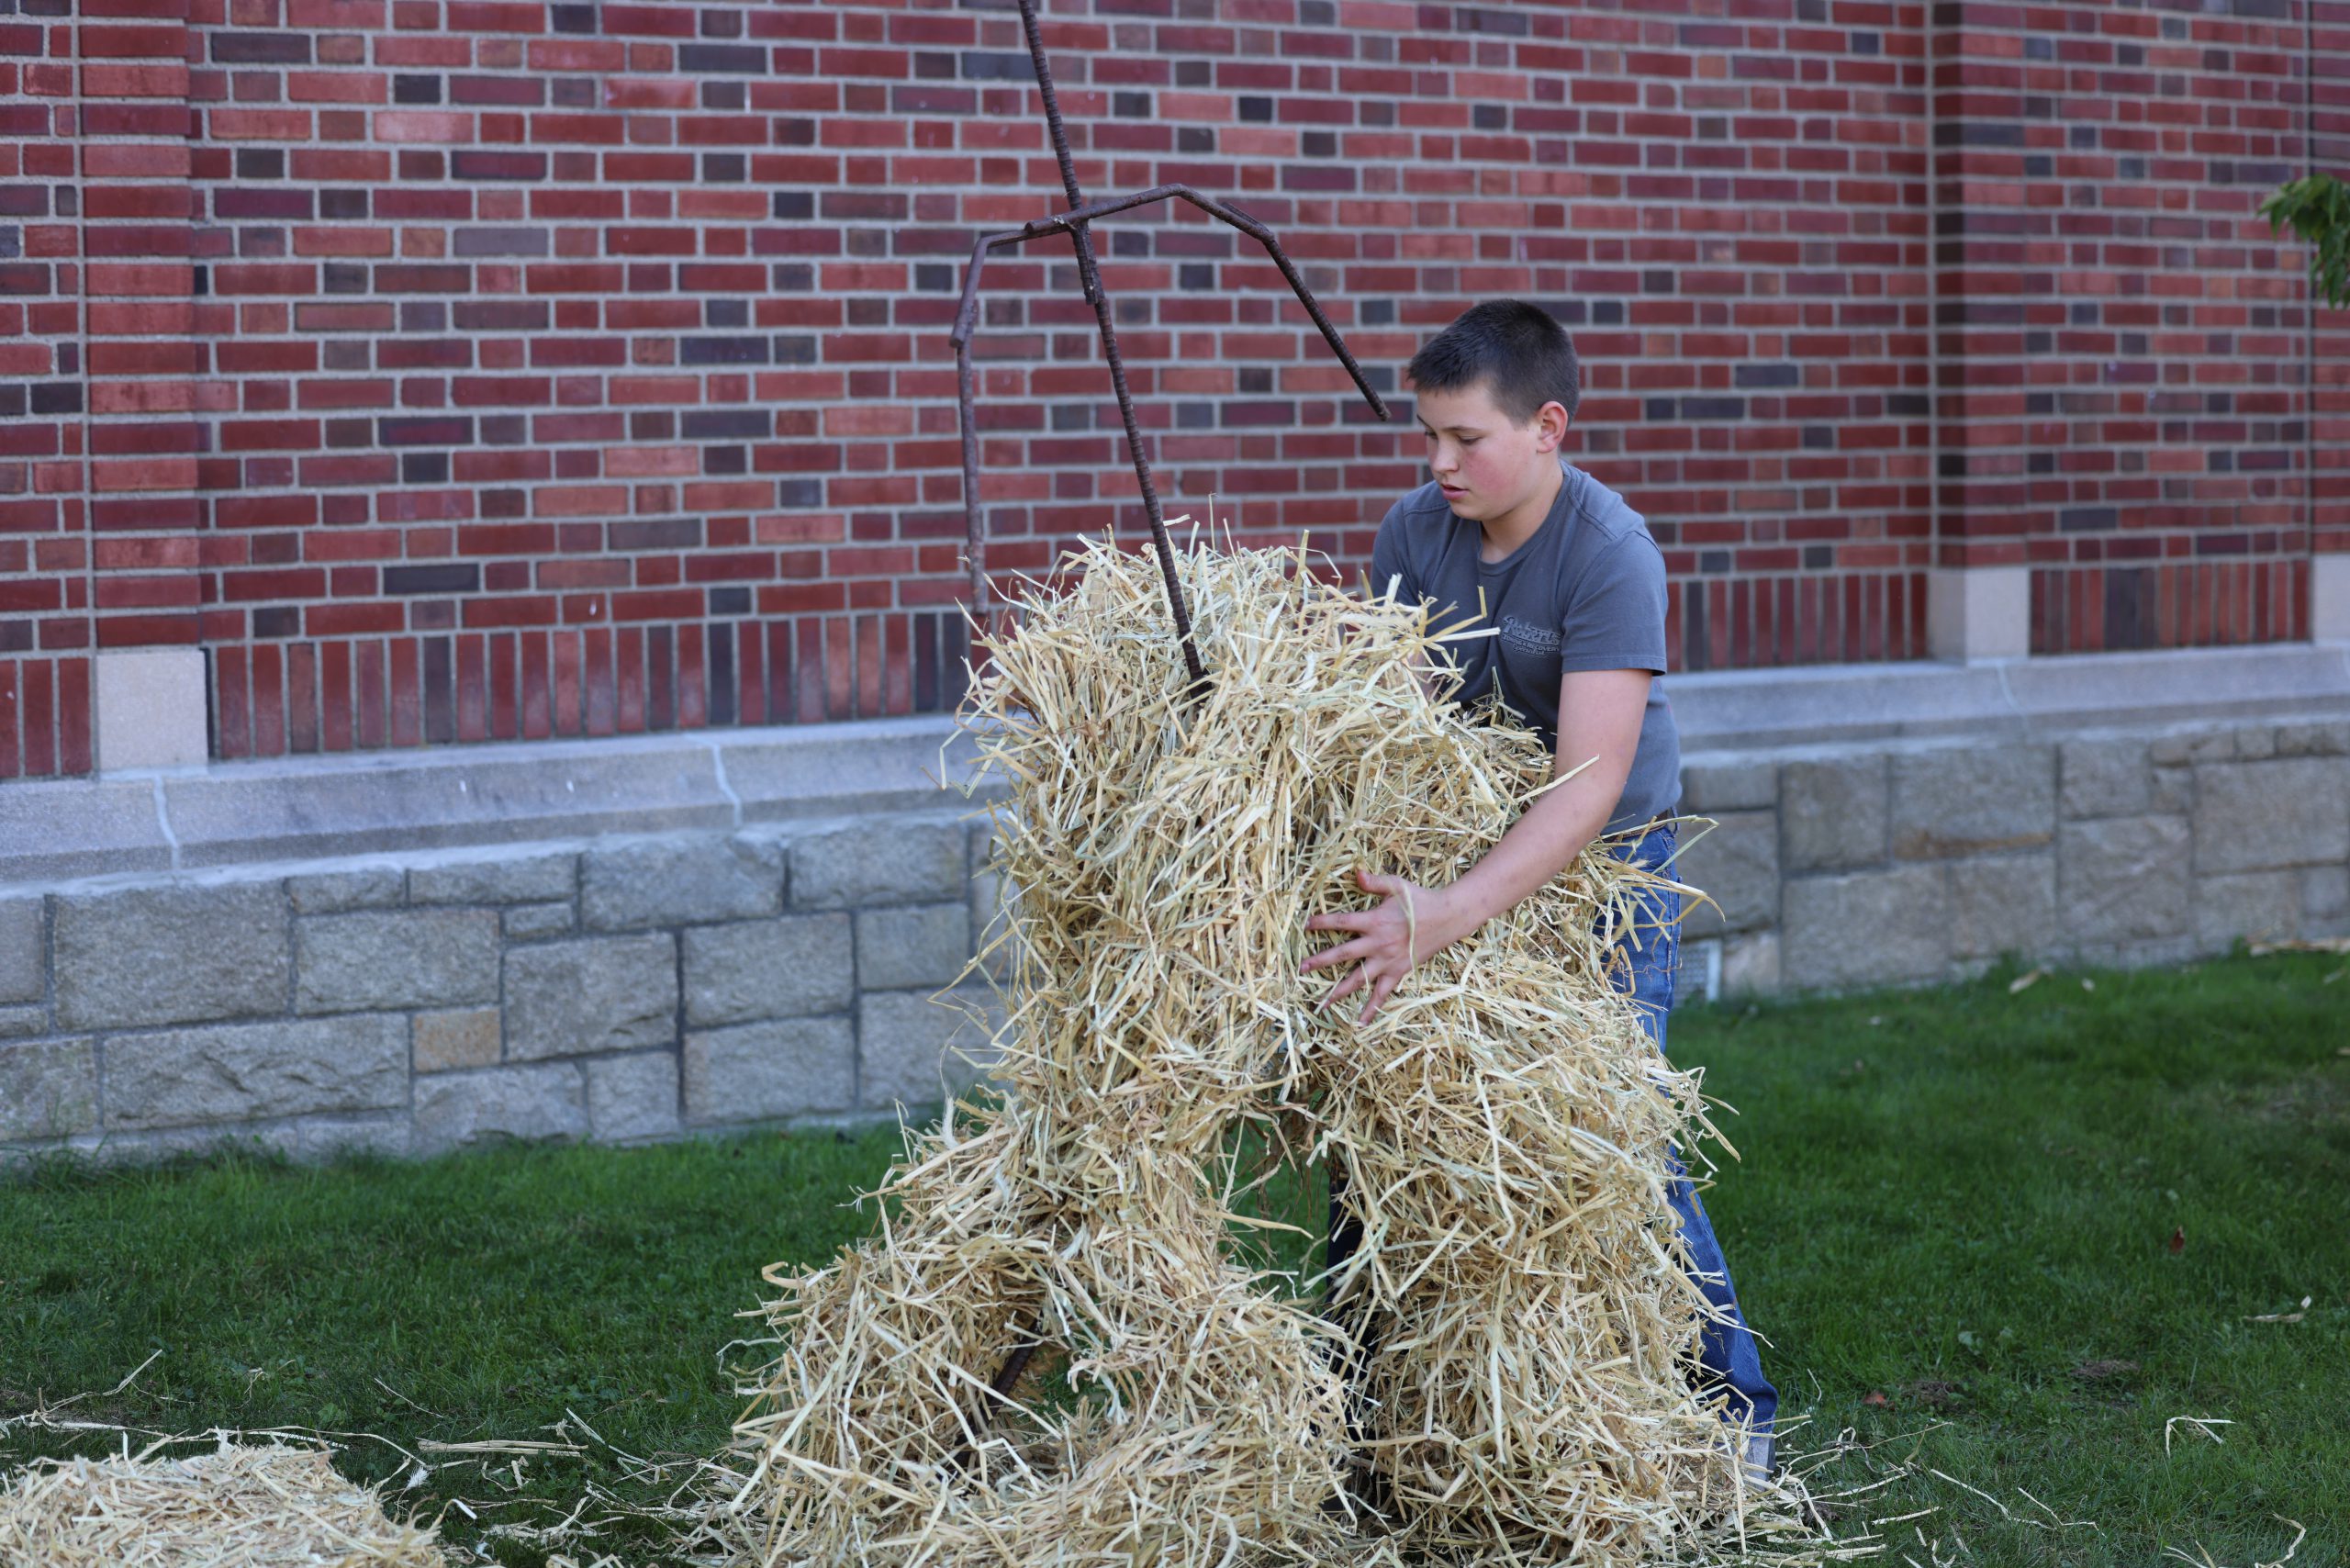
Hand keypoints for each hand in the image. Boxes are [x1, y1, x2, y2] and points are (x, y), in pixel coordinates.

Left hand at [1299, 870, 1471, 1023]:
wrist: (1447, 918)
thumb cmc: (1420, 900)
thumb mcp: (1397, 885)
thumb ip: (1374, 881)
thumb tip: (1355, 873)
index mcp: (1374, 921)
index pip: (1341, 922)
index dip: (1322, 923)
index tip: (1307, 925)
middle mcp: (1377, 944)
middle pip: (1342, 954)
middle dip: (1320, 961)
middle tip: (1301, 969)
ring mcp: (1387, 961)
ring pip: (1358, 979)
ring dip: (1338, 991)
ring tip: (1321, 1004)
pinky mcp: (1398, 972)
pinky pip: (1382, 994)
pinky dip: (1371, 1009)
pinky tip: (1360, 1023)